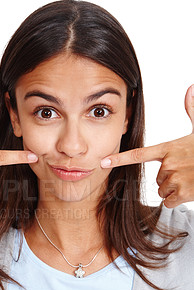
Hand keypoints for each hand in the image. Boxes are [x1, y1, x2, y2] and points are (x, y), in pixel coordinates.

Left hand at [100, 85, 193, 207]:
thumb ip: (192, 111)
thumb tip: (190, 88)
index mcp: (169, 148)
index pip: (138, 154)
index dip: (119, 158)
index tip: (103, 161)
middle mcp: (169, 163)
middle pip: (156, 178)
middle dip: (169, 177)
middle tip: (186, 171)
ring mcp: (175, 178)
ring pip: (162, 189)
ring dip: (174, 188)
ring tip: (190, 179)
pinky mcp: (182, 193)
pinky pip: (168, 201)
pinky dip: (177, 199)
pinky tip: (189, 190)